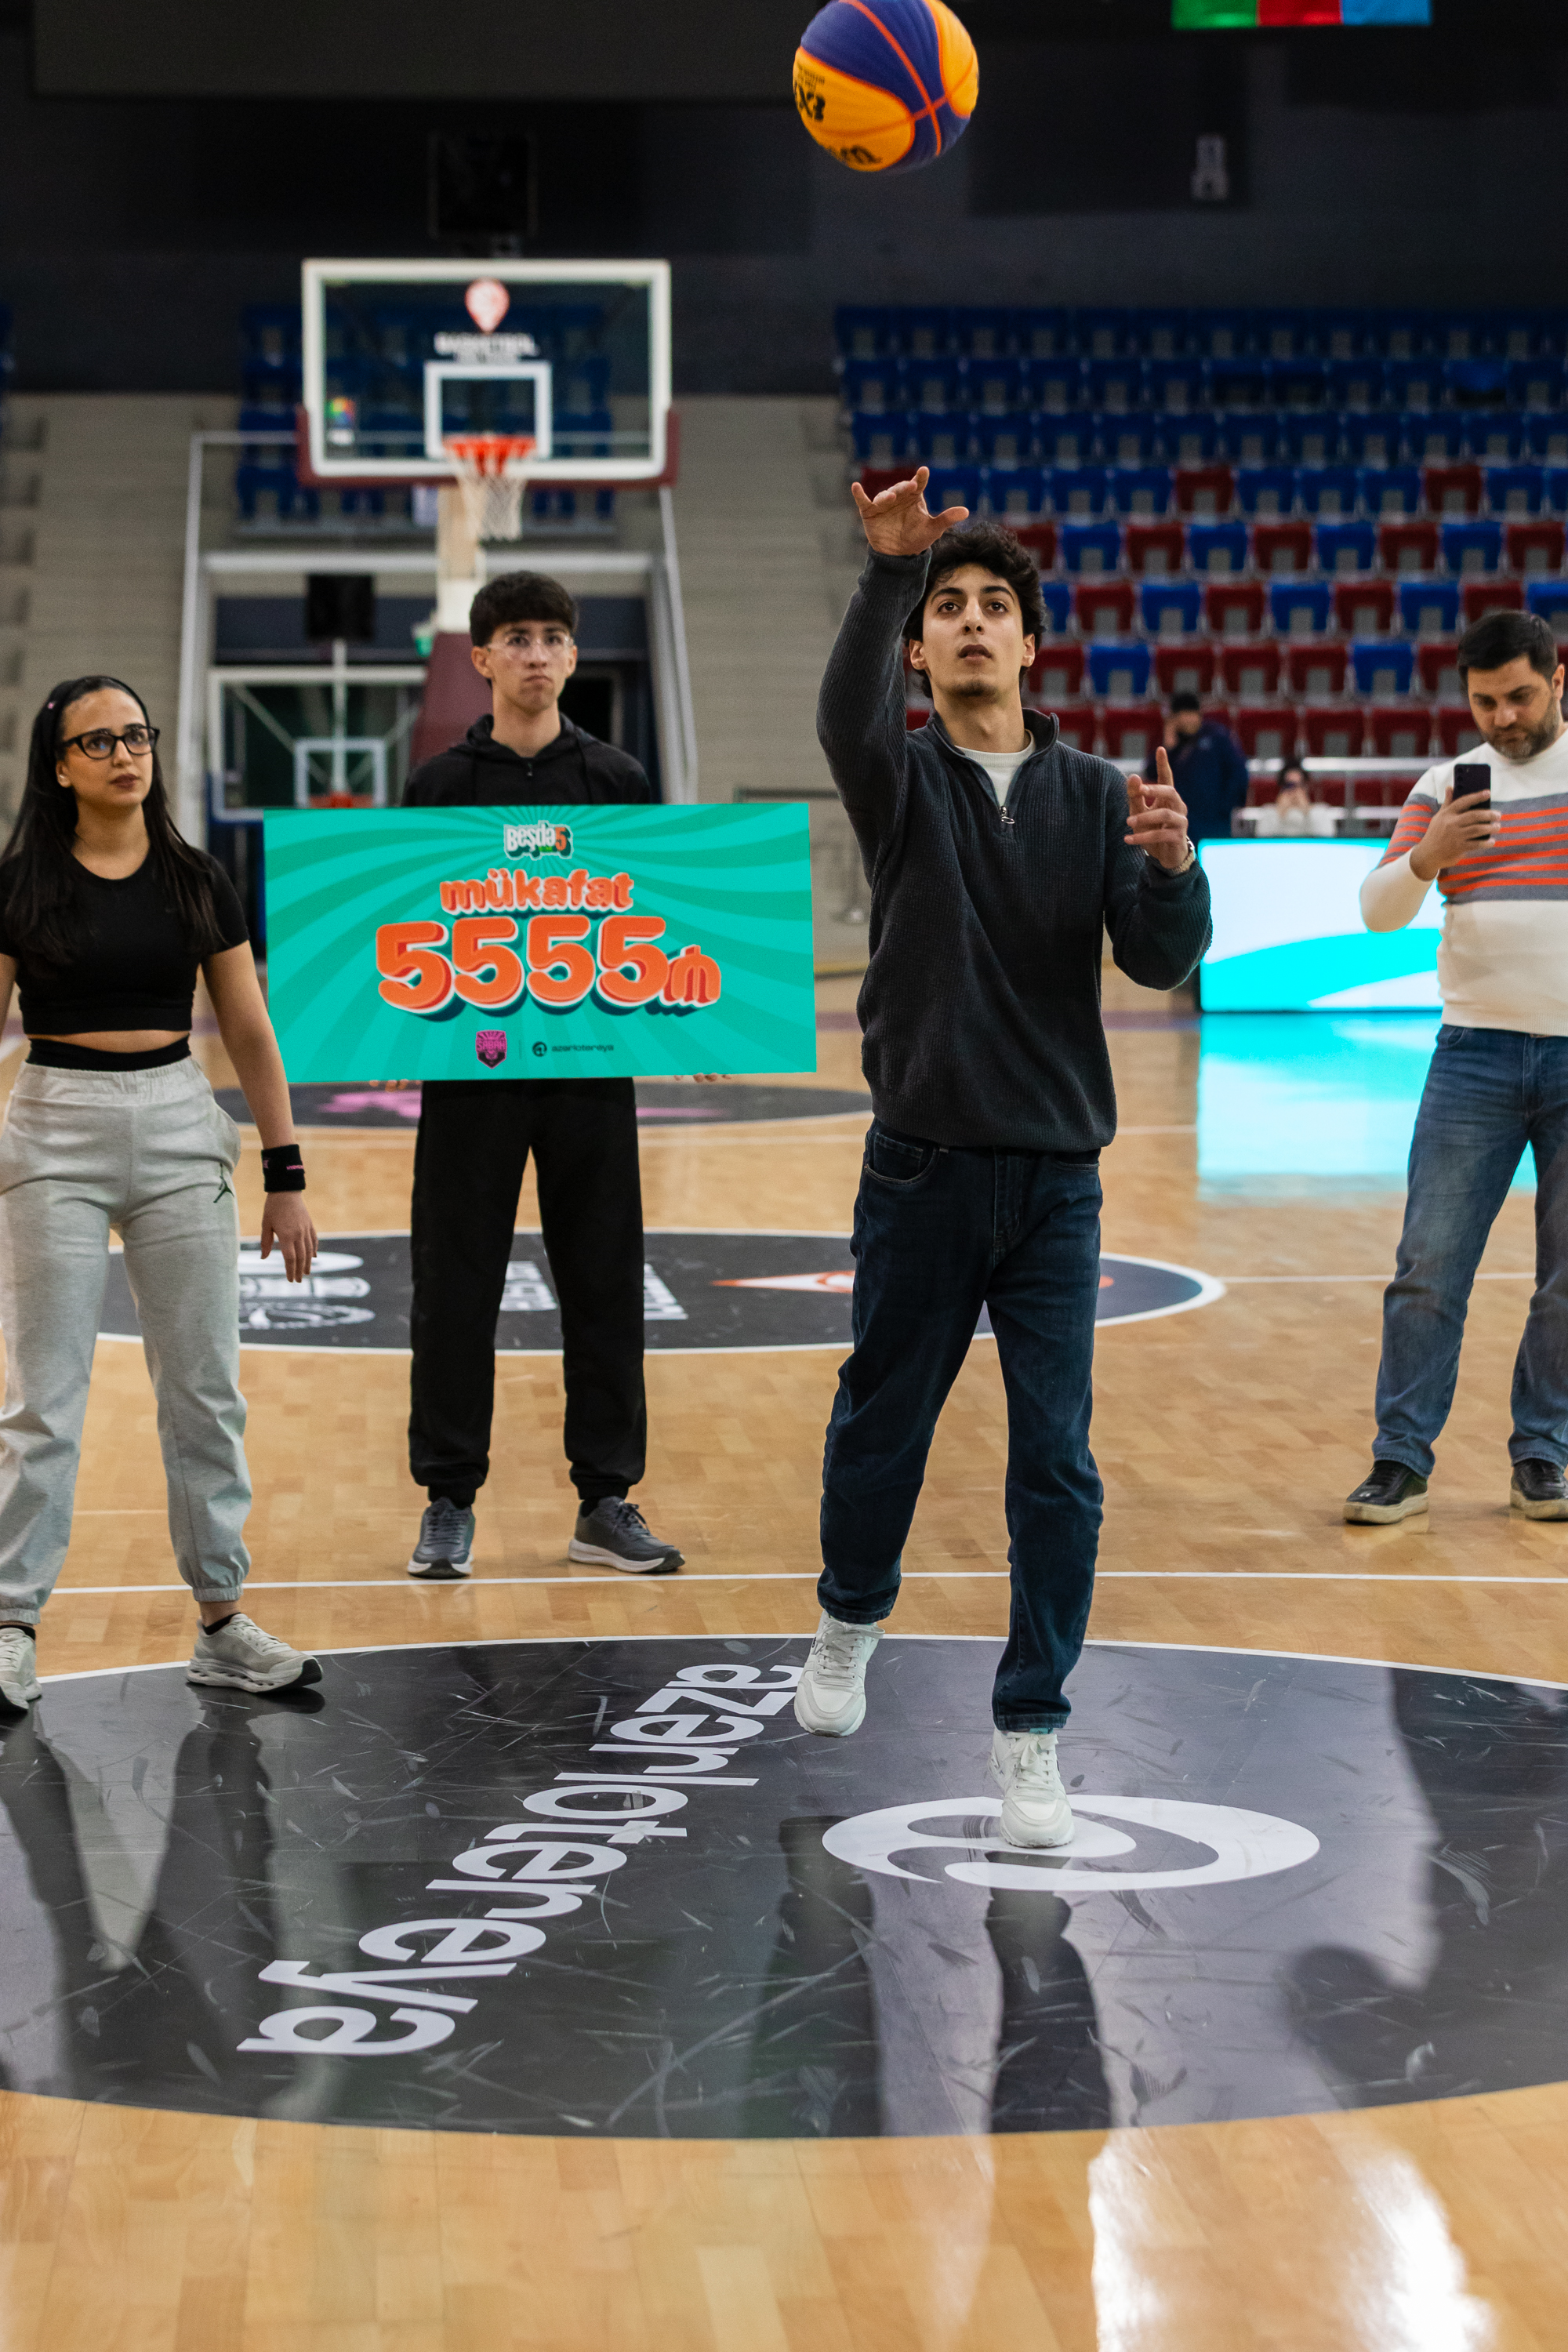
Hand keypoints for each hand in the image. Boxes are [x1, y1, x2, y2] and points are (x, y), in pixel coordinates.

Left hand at [260, 1193, 317, 1282]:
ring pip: (309, 1251)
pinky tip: (314, 1256)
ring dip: (308, 1263)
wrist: (286, 1190)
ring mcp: (306, 1229)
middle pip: (301, 1257)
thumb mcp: (266, 1224)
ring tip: (307, 1272)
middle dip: (300, 1270)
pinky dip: (314, 1249)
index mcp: (286, 1236)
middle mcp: (298, 1234)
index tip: (290, 1279)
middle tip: (299, 1280)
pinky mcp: (310, 1224)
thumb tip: (264, 1258)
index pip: (290, 1258)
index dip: (290, 1270)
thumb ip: (265, 1242)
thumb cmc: (273, 1207)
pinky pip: (314, 1240)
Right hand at [850, 466, 968, 556]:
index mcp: (914, 497)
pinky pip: (863, 501)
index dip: (921, 478)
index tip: (924, 471)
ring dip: (887, 495)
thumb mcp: (933, 529)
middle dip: (904, 486)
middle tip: (910, 487)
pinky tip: (855, 486)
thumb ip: (947, 518)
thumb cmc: (917, 539)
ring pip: (884, 495)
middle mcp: (899, 497)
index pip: (919, 483)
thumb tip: (967, 511)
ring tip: (891, 497)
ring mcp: (884, 504)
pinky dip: (859, 494)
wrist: (898, 556)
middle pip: (901, 488)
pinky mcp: (870, 512)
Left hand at [1124, 747, 1191, 870]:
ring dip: (1144, 817)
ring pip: (1164, 814)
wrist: (1166, 857)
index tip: (1160, 748)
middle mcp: (1178, 807)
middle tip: (1140, 789)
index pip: (1167, 778)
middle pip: (1170, 791)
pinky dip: (1142, 837)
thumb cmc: (1153, 830)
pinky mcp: (1178, 837)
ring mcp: (1180, 822)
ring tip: (1128, 822)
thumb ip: (1135, 796)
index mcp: (1168, 798)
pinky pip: (1160, 834)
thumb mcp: (1140, 812)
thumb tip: (1133, 776)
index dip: (1163, 764)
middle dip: (1155, 789)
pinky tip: (1128, 840)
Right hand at [1409, 784, 1498, 880]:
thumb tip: (1449, 787)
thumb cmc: (1435, 834)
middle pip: (1474, 816)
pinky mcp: (1458, 848)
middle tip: (1498, 815)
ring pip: (1477, 829)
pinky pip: (1475, 844)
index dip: (1476, 797)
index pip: (1463, 802)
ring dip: (1490, 828)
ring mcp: (1455, 836)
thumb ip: (1447, 802)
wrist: (1427, 855)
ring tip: (1497, 826)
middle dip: (1488, 814)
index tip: (1488, 793)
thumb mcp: (1439, 817)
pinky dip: (1485, 843)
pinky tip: (1492, 841)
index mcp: (1447, 814)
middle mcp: (1451, 823)